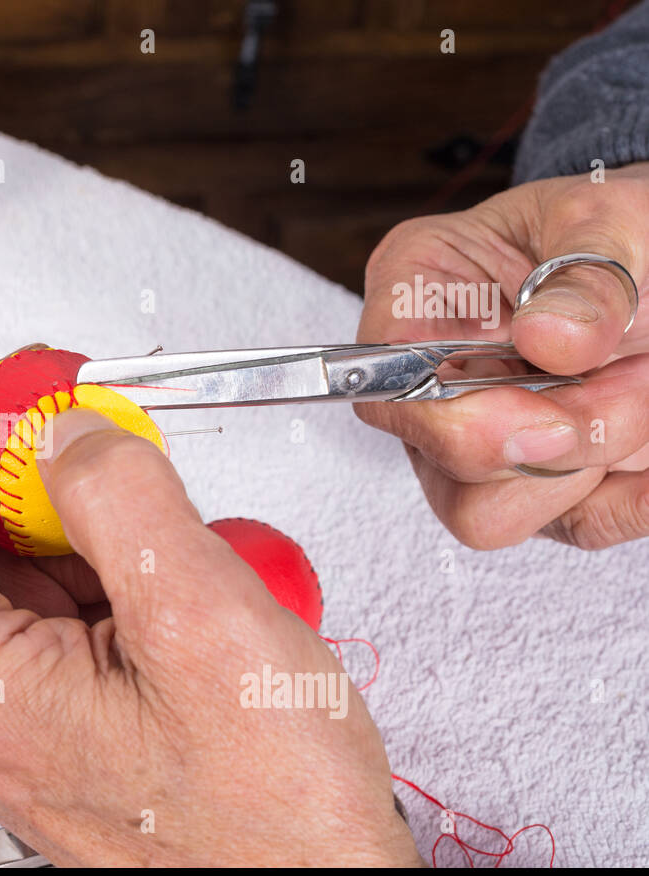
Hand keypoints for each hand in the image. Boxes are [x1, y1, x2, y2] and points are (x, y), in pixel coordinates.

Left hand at [0, 346, 421, 865]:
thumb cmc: (271, 817)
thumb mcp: (203, 622)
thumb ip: (121, 499)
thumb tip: (68, 430)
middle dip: (10, 459)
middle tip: (72, 407)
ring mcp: (18, 718)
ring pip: (12, 573)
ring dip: (70, 513)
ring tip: (151, 493)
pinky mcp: (62, 721)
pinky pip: (56, 613)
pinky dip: (100, 563)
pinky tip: (167, 557)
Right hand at [356, 162, 648, 548]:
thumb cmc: (615, 226)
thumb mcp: (610, 219)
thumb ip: (585, 276)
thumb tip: (550, 337)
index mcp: (416, 304)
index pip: (385, 392)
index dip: (455, 421)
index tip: (550, 415)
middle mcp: (434, 386)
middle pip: (445, 469)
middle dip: (552, 441)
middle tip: (636, 380)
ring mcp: (485, 441)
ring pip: (495, 514)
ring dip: (593, 464)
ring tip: (644, 387)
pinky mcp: (546, 481)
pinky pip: (578, 523)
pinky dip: (633, 496)